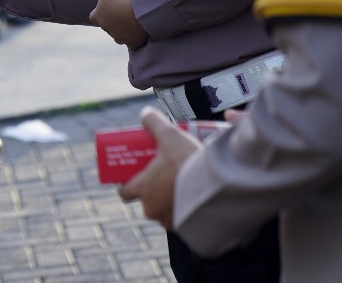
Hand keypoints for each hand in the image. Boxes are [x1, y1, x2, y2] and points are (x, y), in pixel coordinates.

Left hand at [89, 0, 147, 47]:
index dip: (99, 11)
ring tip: (135, 20)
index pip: (94, 16)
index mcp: (98, 16)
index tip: (108, 6)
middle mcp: (107, 29)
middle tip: (125, 11)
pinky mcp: (134, 43)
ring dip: (126, 29)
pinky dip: (138, 37)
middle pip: (109, 26)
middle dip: (115, 20)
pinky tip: (143, 29)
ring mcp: (120, 37)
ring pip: (121, 35)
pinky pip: (134, 41)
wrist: (140, 10)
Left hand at [118, 106, 202, 228]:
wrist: (217, 187)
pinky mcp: (187, 228)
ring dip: (170, 201)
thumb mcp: (169, 135)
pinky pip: (182, 220)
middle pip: (146, 201)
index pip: (124, 192)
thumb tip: (145, 113)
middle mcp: (152, 208)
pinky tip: (194, 198)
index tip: (135, 175)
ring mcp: (169, 220)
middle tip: (164, 176)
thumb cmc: (187, 162)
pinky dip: (186, 211)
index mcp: (142, 189)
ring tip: (182, 185)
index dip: (127, 184)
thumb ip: (154, 122)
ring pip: (164, 211)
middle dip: (153, 191)